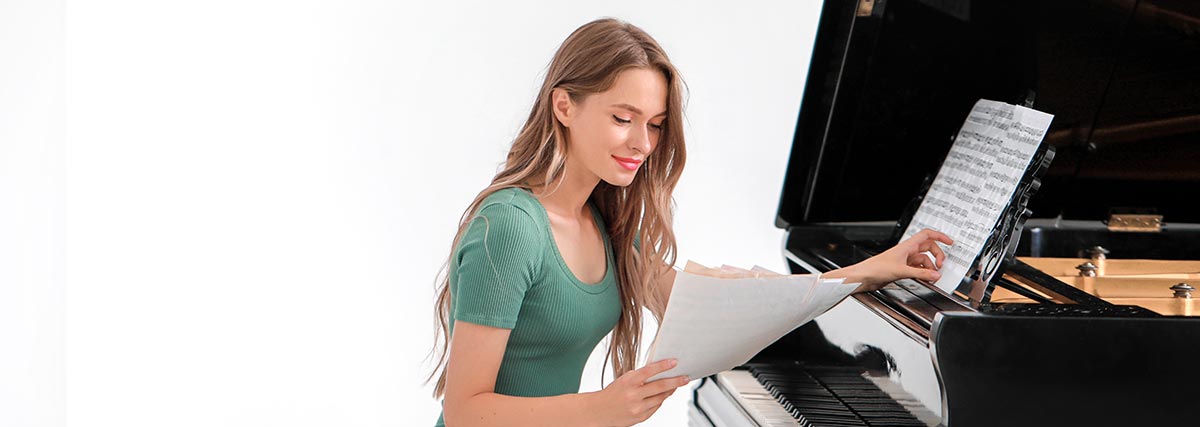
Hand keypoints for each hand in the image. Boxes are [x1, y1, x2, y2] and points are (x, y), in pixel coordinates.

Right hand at [587, 358, 689, 426]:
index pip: (649, 371)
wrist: (598, 412)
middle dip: (676, 381)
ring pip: (661, 398)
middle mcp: (633, 395)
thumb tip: (660, 373)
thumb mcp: (623, 380)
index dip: (663, 365)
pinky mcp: (640, 417)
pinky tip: (664, 395)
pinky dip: (661, 400)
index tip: (674, 362)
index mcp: (628, 382)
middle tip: (685, 377)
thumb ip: (640, 377)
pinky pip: (656, 407)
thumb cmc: (612, 393)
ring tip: (676, 385)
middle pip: (660, 387)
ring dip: (670, 391)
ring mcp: (637, 408)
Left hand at [834, 228, 953, 292]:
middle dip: (937, 256)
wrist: (864, 277)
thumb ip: (921, 273)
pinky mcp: (901, 269)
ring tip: (933, 276)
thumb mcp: (902, 271)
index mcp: (907, 246)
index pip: (927, 235)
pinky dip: (923, 273)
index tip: (950, 242)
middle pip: (928, 249)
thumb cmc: (876, 268)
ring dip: (930, 267)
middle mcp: (907, 252)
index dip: (940, 236)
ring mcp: (904, 260)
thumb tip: (935, 274)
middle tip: (941, 266)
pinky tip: (924, 278)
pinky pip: (917, 269)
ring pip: (923, 260)